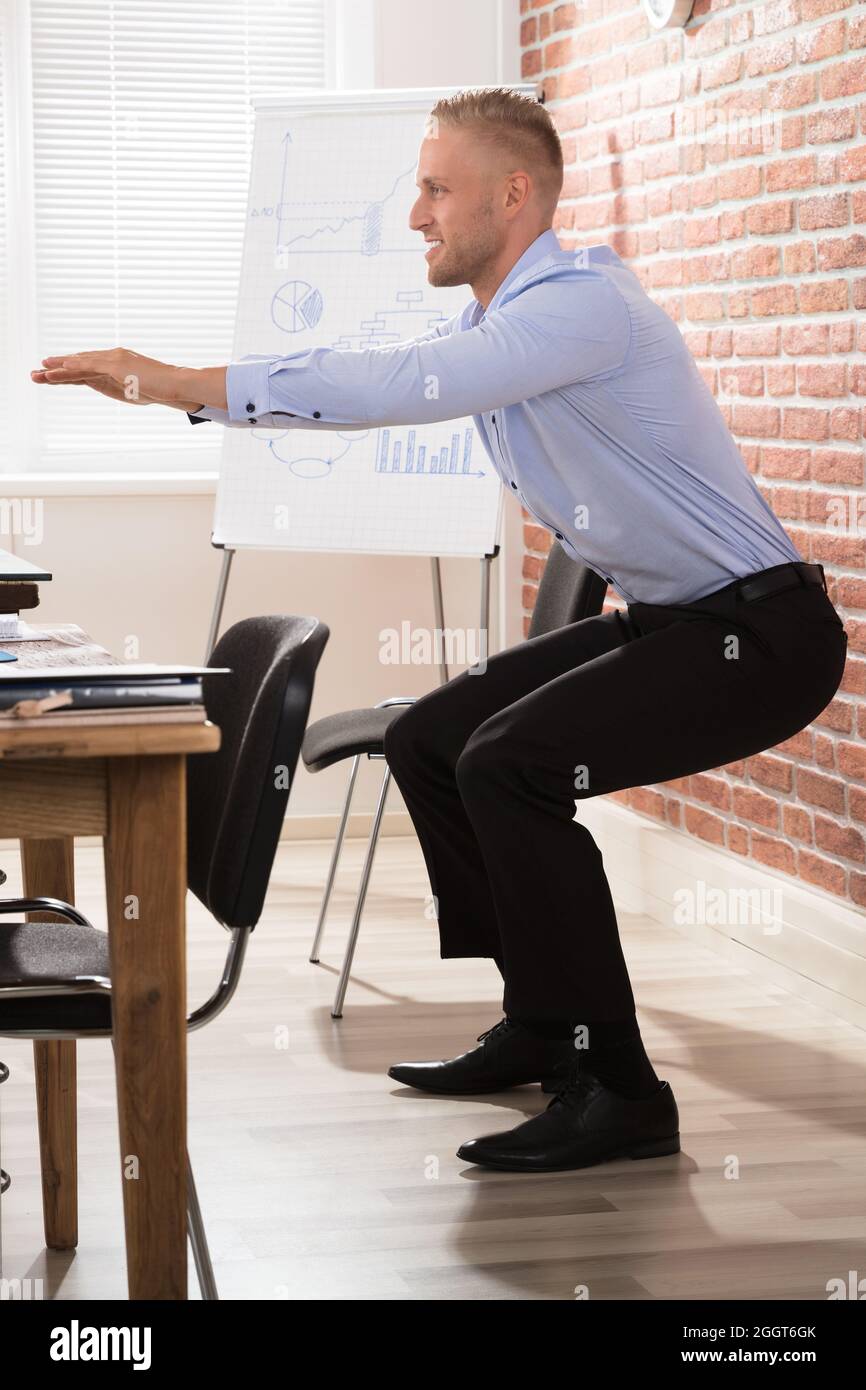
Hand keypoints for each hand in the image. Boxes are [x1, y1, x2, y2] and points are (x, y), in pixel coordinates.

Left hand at [30, 347, 202, 410]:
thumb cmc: (162, 389)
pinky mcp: (116, 365)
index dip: (70, 370)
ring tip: (41, 369)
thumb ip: (122, 388)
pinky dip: (74, 365)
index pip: (88, 367)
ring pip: (81, 364)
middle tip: (39, 369)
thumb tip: (116, 391)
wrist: (177, 384)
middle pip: (80, 363)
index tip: (54, 372)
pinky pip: (90, 365)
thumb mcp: (136, 391)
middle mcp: (113, 357)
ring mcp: (114, 360)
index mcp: (117, 363)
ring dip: (60, 368)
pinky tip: (61, 366)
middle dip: (58, 367)